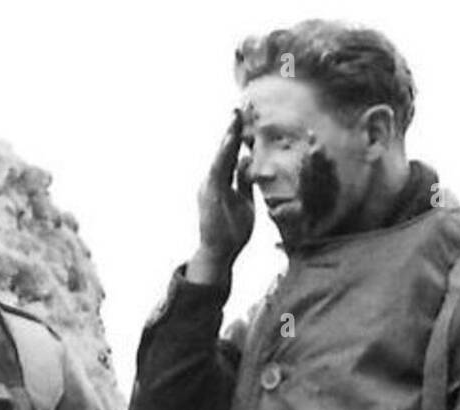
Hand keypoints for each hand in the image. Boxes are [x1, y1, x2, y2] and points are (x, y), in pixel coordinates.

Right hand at [191, 112, 253, 281]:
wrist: (218, 252)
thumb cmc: (231, 230)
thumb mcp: (244, 200)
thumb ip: (245, 180)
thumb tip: (249, 160)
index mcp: (222, 180)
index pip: (232, 152)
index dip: (238, 133)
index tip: (244, 113)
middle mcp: (213, 180)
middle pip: (225, 150)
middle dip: (232, 128)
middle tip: (240, 106)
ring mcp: (210, 186)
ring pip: (221, 157)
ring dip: (228, 137)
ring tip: (235, 117)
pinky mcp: (210, 194)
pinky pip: (219, 171)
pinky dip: (223, 155)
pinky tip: (230, 142)